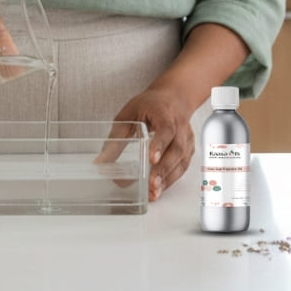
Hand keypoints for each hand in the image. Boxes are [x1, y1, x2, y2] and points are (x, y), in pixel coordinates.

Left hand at [106, 85, 195, 201]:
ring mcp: (187, 138)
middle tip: (152, 184)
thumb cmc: (151, 104)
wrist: (174, 98)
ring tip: (154, 192)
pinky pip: (183, 166)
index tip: (152, 159)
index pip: (166, 129)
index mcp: (164, 113)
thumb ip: (117, 137)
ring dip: (168, 178)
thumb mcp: (129, 114)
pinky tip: (160, 188)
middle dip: (164, 169)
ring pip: (181, 160)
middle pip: (176, 149)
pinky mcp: (188, 149)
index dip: (160, 144)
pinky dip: (172, 179)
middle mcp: (179, 126)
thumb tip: (101, 161)